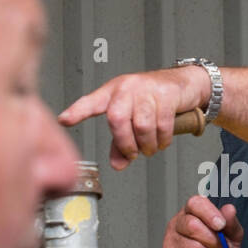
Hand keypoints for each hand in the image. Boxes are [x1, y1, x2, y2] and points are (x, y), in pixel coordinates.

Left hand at [59, 67, 208, 169]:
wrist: (183, 83)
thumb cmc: (152, 99)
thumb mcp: (132, 117)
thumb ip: (121, 142)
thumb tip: (118, 164)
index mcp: (112, 92)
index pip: (91, 102)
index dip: (77, 112)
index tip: (64, 120)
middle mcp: (127, 88)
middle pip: (117, 119)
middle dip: (125, 143)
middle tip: (133, 153)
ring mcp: (147, 90)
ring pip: (142, 126)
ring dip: (147, 145)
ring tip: (150, 147)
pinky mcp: (166, 95)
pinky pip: (162, 125)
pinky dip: (163, 140)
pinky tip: (162, 140)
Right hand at [160, 196, 242, 247]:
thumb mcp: (233, 238)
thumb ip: (231, 224)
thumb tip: (230, 209)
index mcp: (194, 212)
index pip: (196, 203)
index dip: (209, 213)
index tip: (221, 226)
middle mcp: (178, 222)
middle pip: (193, 225)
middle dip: (214, 242)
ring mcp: (169, 239)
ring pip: (192, 246)